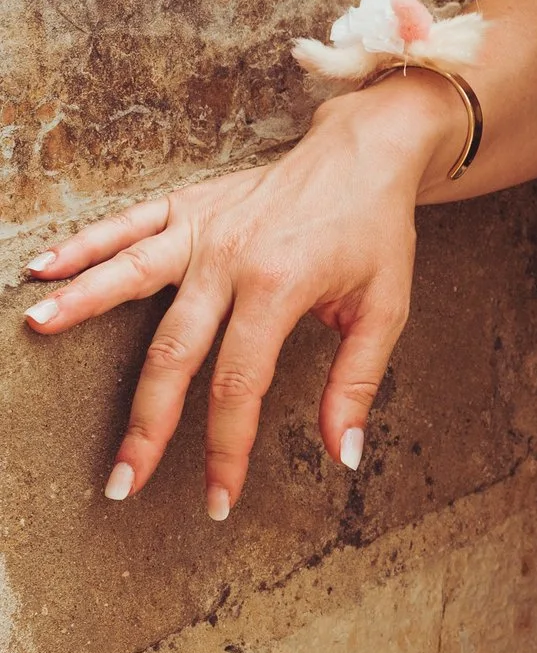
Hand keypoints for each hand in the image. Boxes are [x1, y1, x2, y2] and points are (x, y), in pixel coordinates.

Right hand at [16, 74, 463, 515]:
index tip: (218, 500)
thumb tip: (344, 455)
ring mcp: (205, 228)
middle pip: (175, 351)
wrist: (367, 151)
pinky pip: (130, 224)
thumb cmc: (375, 231)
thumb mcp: (385, 308)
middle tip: (121, 482)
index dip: (227, 448)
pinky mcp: (191, 204)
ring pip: (132, 273)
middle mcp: (232, 257)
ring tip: (36, 330)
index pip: (239, 384)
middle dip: (146, 425)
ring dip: (82, 303)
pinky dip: (86, 244)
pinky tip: (44, 268)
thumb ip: (356, 383)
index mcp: (281, 286)